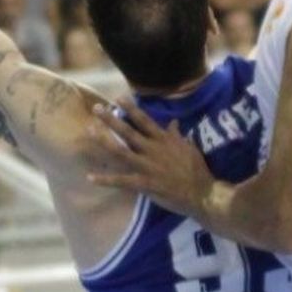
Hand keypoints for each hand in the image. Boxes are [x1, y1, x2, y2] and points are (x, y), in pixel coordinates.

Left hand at [91, 102, 214, 217]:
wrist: (202, 193)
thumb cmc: (196, 169)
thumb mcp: (189, 147)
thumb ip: (177, 135)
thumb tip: (174, 121)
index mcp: (163, 140)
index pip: (144, 120)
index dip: (130, 109)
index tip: (118, 98)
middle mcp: (152, 150)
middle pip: (128, 131)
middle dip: (111, 120)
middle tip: (96, 109)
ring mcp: (147, 166)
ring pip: (121, 151)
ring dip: (104, 141)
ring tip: (89, 131)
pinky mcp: (144, 184)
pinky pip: (121, 181)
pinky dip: (105, 180)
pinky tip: (90, 177)